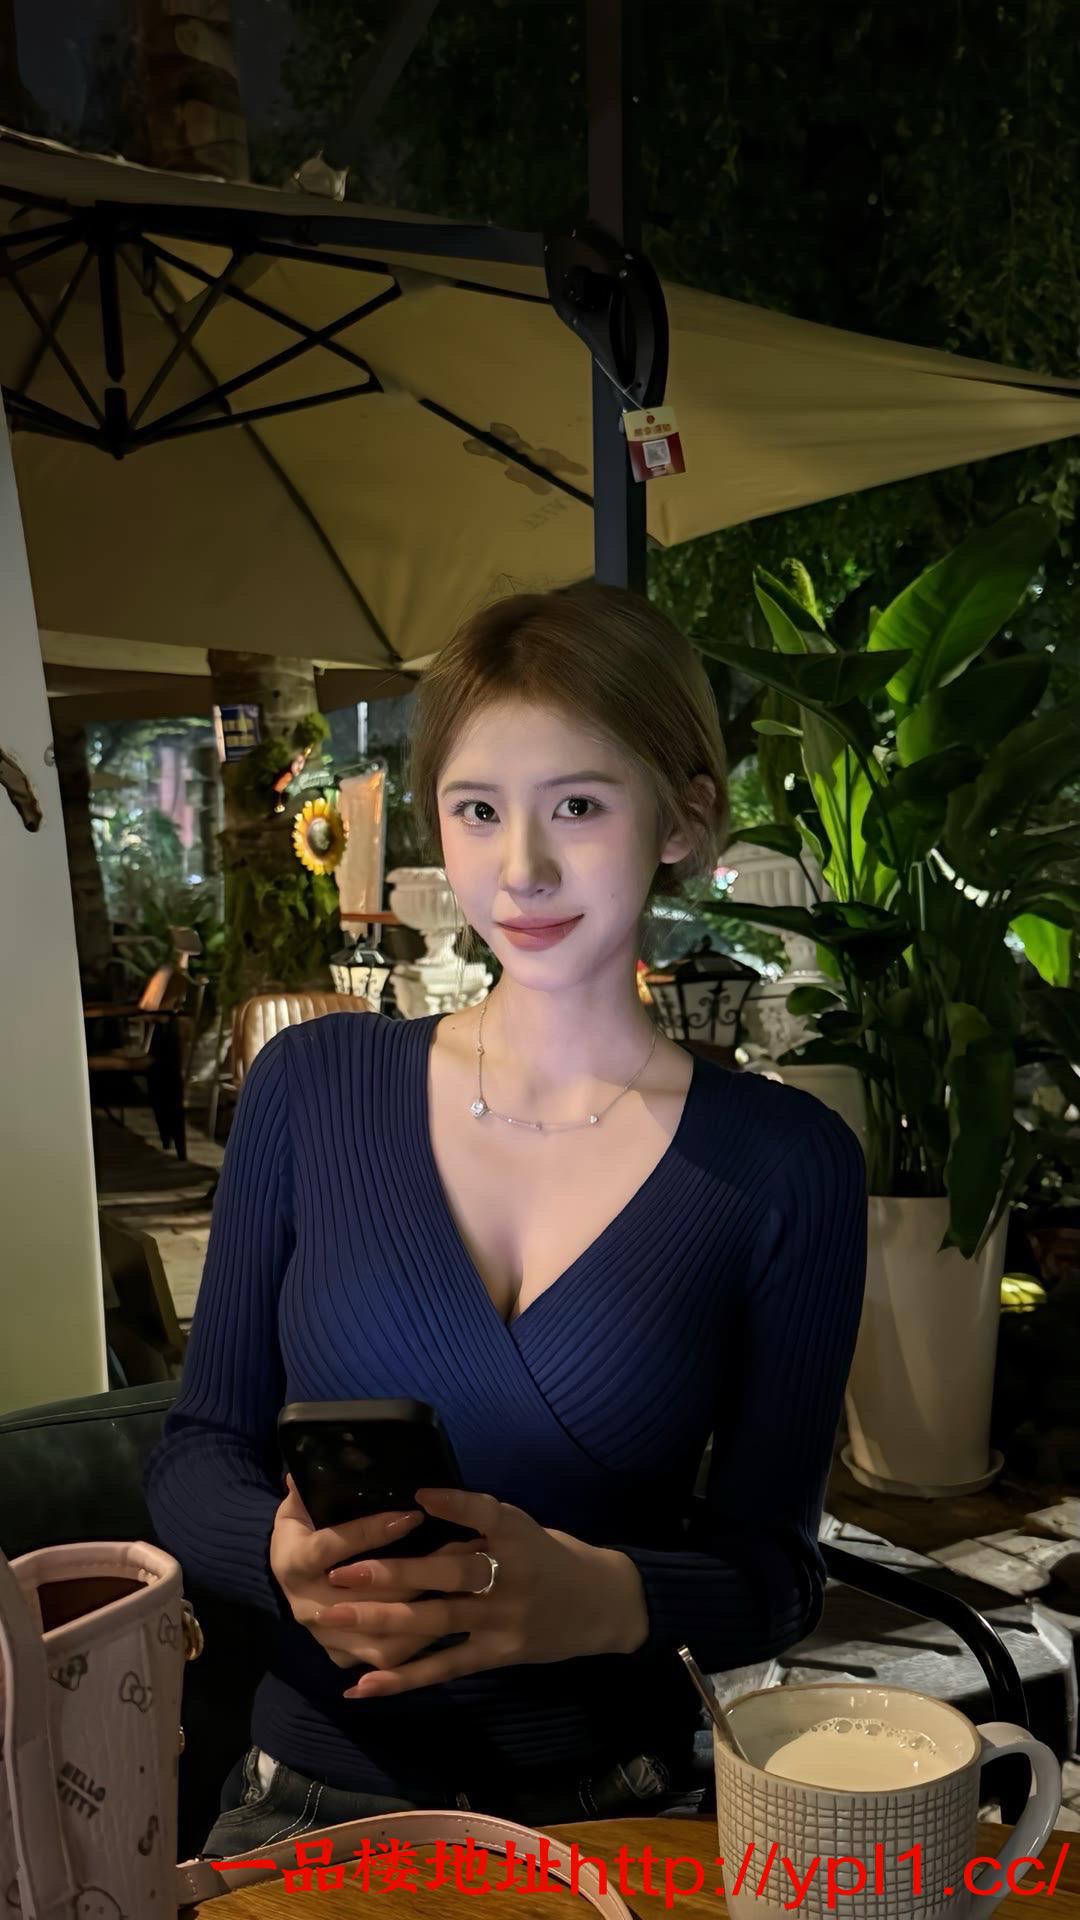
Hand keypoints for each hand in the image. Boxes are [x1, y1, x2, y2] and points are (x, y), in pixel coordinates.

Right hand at [269, 1476, 455, 1670]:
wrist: (288, 1576)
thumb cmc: (303, 1530)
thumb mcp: (300, 1505)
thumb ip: (311, 1487)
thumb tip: (311, 1462)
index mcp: (292, 1561)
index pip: (332, 1547)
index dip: (370, 1532)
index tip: (412, 1516)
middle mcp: (306, 1605)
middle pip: (364, 1600)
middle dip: (413, 1577)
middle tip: (454, 1555)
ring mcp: (326, 1636)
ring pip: (379, 1637)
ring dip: (421, 1616)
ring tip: (457, 1590)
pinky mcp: (342, 1655)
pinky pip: (386, 1656)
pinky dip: (418, 1642)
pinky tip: (449, 1617)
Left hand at [313, 1485, 648, 1699]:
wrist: (602, 1604)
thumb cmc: (550, 1556)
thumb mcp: (521, 1529)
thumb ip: (476, 1529)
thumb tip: (417, 1518)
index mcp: (517, 1534)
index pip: (485, 1512)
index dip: (453, 1503)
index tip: (416, 1495)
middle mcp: (510, 1576)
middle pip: (449, 1574)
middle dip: (391, 1574)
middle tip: (339, 1570)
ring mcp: (503, 1620)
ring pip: (436, 1622)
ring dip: (381, 1621)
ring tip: (333, 1618)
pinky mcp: (497, 1655)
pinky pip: (444, 1667)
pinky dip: (403, 1678)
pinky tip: (364, 1683)